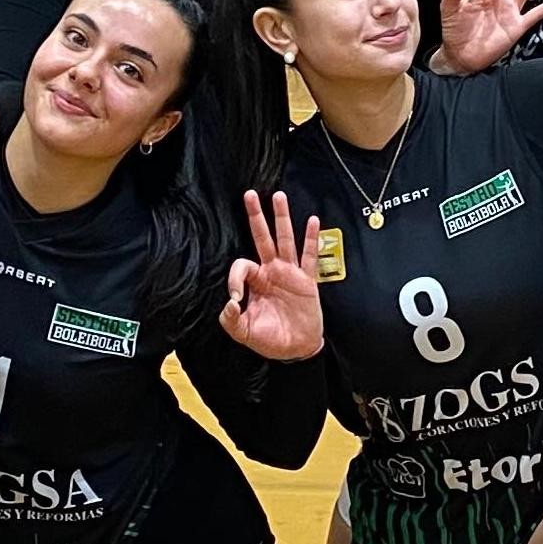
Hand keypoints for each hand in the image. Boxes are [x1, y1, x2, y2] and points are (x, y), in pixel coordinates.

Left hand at [220, 191, 324, 360]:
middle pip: (262, 238)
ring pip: (285, 240)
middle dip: (256, 217)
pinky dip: (311, 239)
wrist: (296, 349)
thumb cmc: (270, 339)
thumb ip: (231, 320)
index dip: (236, 278)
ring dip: (282, 218)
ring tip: (279, 196)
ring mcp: (290, 273)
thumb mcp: (243, 332)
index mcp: (255, 281)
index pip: (242, 265)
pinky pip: (309, 256)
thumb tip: (229, 302)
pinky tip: (313, 221)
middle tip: (249, 194)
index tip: (236, 298)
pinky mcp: (307, 280)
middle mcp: (271, 271)